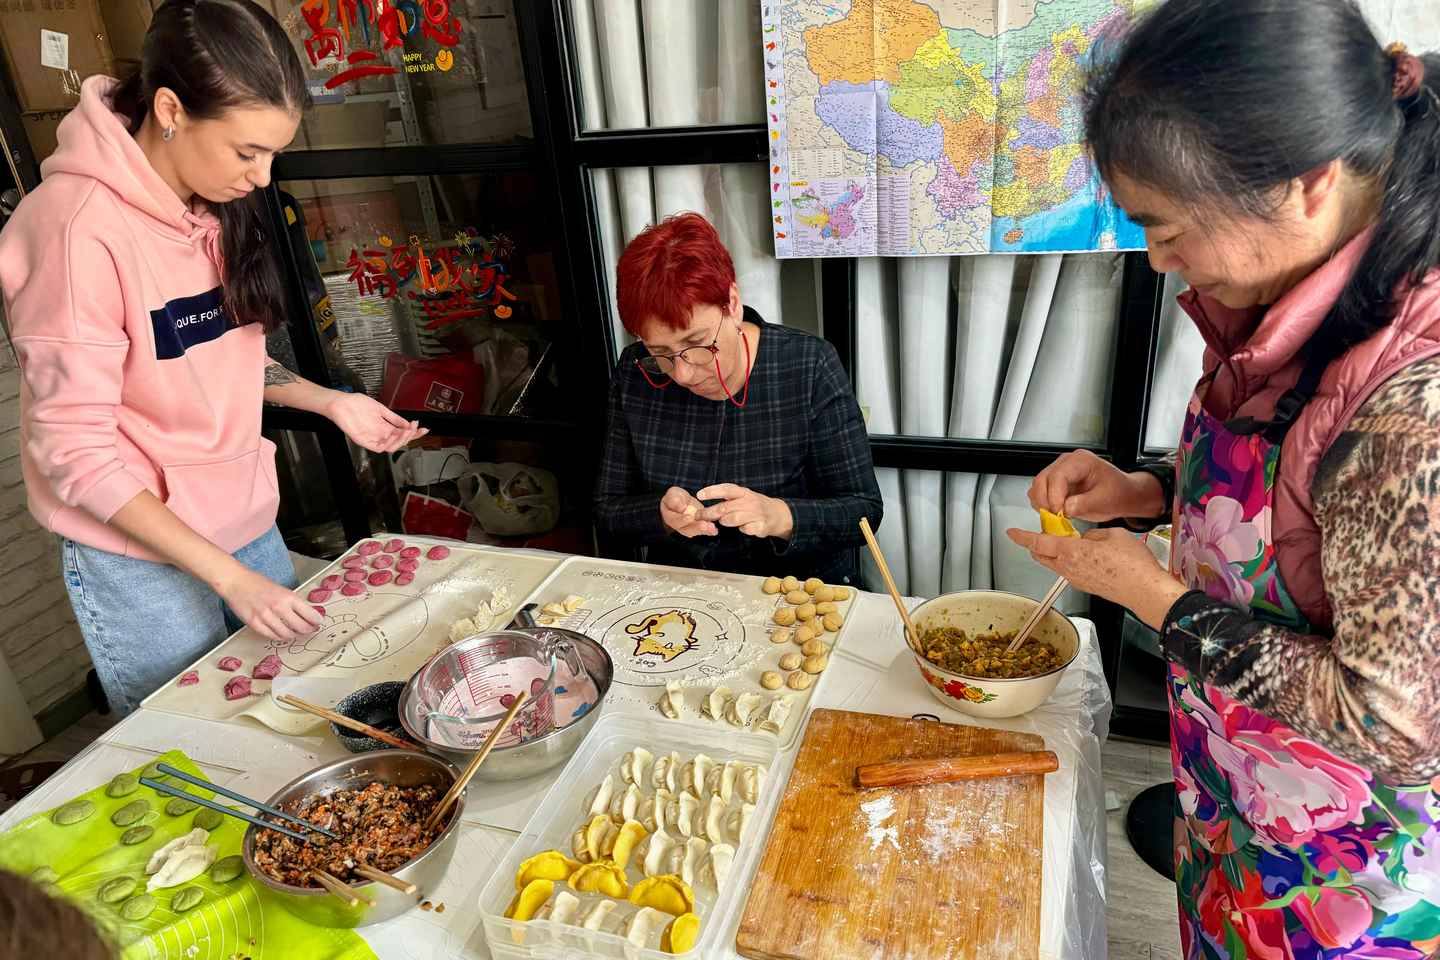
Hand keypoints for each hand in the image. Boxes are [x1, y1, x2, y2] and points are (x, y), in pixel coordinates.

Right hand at [215, 564, 322, 642]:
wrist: (236, 582)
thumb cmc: (257, 583)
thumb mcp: (281, 588)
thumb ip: (293, 602)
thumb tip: (307, 613)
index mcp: (288, 596)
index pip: (310, 614)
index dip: (316, 621)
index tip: (318, 622)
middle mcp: (278, 607)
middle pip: (301, 627)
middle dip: (308, 631)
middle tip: (310, 630)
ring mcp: (266, 617)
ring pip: (287, 635)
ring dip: (294, 636)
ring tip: (296, 633)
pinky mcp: (255, 624)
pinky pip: (272, 636)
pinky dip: (279, 637)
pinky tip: (282, 634)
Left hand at [324, 391, 428, 452]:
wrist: (341, 402)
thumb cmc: (357, 404)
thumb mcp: (380, 409)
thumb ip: (394, 418)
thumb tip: (407, 424)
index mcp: (384, 427)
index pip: (402, 434)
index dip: (414, 433)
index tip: (423, 429)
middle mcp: (380, 434)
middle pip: (399, 442)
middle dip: (410, 436)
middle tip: (414, 428)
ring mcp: (372, 438)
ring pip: (391, 447)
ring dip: (401, 440)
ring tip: (406, 431)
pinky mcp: (363, 441)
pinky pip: (379, 448)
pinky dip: (388, 443)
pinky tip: (394, 435)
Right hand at [660, 487, 717, 537]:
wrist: (684, 501)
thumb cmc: (676, 497)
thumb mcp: (673, 494)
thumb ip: (674, 499)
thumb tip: (680, 507)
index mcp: (669, 517)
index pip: (674, 520)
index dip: (682, 519)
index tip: (690, 517)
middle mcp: (679, 526)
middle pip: (686, 529)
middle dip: (696, 527)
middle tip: (705, 525)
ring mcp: (689, 528)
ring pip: (695, 531)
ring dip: (704, 530)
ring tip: (712, 528)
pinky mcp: (698, 528)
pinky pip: (703, 531)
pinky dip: (709, 531)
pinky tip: (715, 530)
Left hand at [696, 484, 792, 539]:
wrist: (778, 514)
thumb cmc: (753, 505)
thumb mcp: (742, 496)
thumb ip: (726, 499)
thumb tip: (703, 501)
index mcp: (743, 492)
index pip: (726, 489)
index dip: (712, 491)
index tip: (699, 495)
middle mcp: (749, 501)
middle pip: (725, 507)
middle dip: (709, 512)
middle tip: (698, 516)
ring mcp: (756, 513)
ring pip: (732, 519)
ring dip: (724, 521)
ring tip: (723, 521)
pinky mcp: (761, 526)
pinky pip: (745, 529)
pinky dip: (741, 529)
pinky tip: (742, 527)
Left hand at [1005, 526, 1187, 628]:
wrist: (1145, 591)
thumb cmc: (1133, 565)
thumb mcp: (1113, 535)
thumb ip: (1092, 535)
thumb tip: (1086, 539)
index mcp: (1071, 552)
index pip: (1038, 543)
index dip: (1022, 537)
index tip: (1012, 532)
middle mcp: (1069, 568)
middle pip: (1041, 556)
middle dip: (1036, 545)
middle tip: (1041, 534)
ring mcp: (1076, 580)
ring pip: (1055, 565)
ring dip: (1054, 553)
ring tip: (1067, 542)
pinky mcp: (1085, 587)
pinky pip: (1069, 572)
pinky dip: (1068, 562)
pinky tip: (1084, 556)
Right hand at [1029, 450, 1165, 522]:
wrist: (1122, 494)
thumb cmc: (1118, 493)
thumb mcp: (1106, 500)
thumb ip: (1085, 503)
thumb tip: (1065, 508)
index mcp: (1080, 461)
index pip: (1057, 476)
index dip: (1054, 496)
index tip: (1059, 512)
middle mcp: (1066, 463)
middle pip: (1042, 480)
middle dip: (1046, 502)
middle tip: (1058, 517)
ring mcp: (1058, 473)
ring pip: (1037, 487)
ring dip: (1043, 504)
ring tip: (1059, 516)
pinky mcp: (1054, 484)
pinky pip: (1039, 494)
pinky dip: (1043, 506)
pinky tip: (1057, 512)